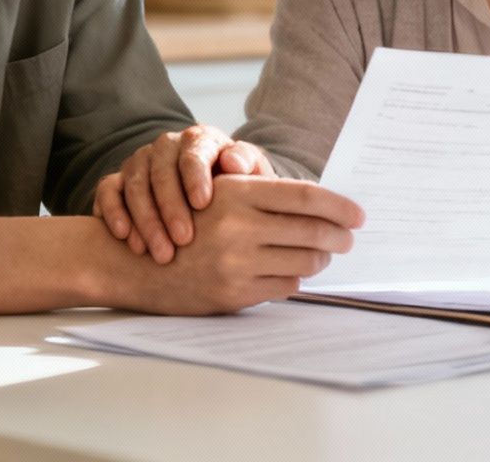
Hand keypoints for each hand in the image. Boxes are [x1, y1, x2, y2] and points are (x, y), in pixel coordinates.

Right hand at [93, 125, 273, 262]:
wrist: (209, 203)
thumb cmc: (234, 191)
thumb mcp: (249, 178)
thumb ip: (248, 165)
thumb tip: (234, 161)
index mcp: (199, 141)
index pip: (193, 152)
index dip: (195, 177)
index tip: (202, 204)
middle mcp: (166, 147)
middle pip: (161, 171)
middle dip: (170, 207)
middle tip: (182, 240)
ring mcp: (139, 162)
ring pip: (135, 184)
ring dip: (145, 219)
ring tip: (158, 252)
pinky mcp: (118, 180)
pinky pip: (107, 190)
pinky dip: (112, 212)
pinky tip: (124, 237)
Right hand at [114, 176, 363, 313]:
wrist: (130, 261)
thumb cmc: (179, 222)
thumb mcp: (216, 197)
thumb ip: (261, 198)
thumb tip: (317, 207)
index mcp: (236, 194)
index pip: (304, 197)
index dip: (338, 205)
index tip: (358, 213)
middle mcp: (239, 228)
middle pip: (313, 230)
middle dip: (339, 236)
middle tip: (349, 237)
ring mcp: (237, 264)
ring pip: (304, 261)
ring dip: (320, 258)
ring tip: (324, 253)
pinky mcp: (234, 294)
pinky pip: (284, 286)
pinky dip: (295, 278)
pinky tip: (293, 270)